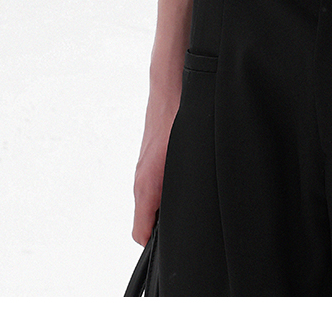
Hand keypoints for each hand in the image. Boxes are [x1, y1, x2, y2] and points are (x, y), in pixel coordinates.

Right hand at [132, 86, 180, 244]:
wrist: (171, 87)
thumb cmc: (177, 118)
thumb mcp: (184, 160)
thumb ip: (182, 191)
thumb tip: (183, 212)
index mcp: (146, 187)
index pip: (141, 233)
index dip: (156, 244)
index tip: (173, 243)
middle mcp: (141, 179)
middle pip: (147, 218)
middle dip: (164, 224)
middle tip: (188, 220)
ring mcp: (144, 166)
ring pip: (152, 198)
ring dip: (167, 202)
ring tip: (190, 197)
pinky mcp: (150, 155)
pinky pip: (156, 179)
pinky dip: (167, 184)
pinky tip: (186, 174)